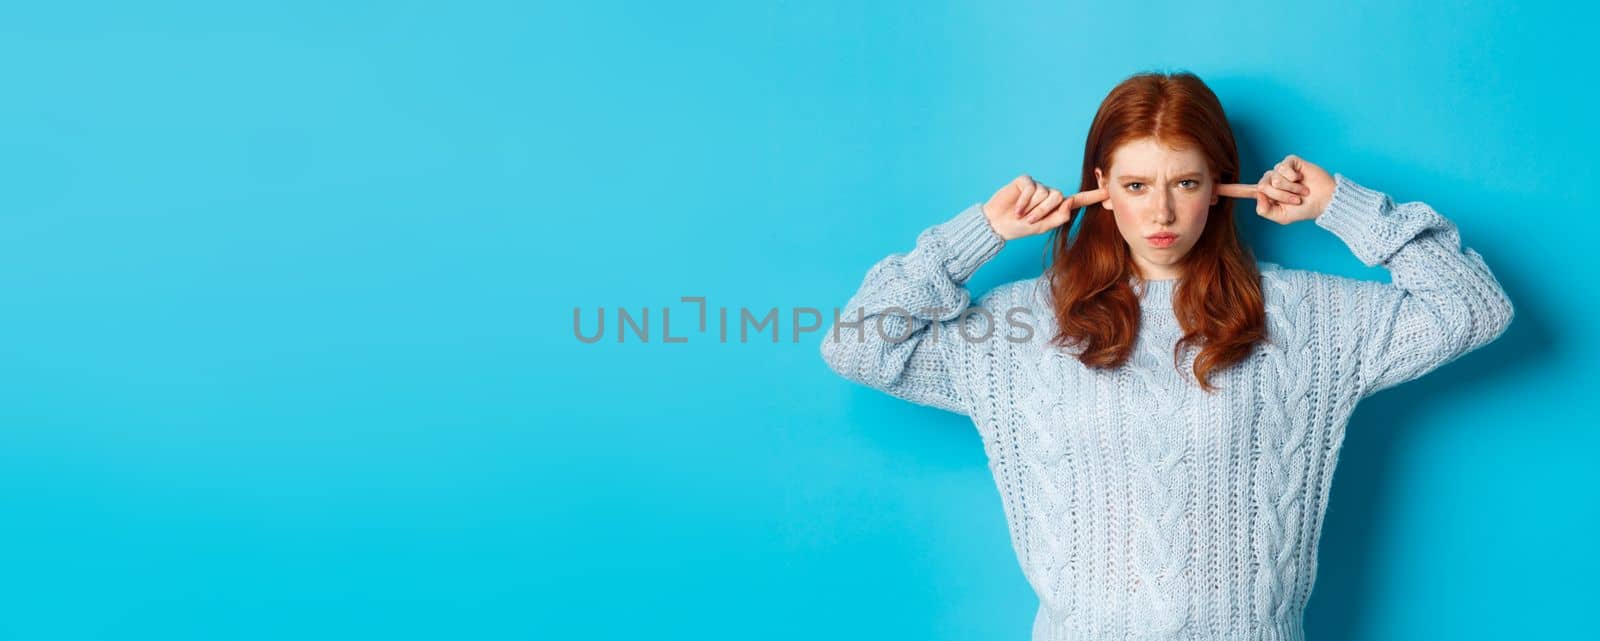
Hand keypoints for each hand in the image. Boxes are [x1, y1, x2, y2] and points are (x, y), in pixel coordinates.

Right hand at [982, 174, 1107, 240]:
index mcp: (1057, 206)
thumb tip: (1069, 201)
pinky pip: (1031, 189)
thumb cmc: (1020, 227)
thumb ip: (1059, 217)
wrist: (998, 224)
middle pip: (1058, 197)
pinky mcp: (1025, 181)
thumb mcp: (1042, 227)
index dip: (1093, 196)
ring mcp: (1037, 186)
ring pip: (1045, 194)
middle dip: (1043, 211)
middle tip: (1029, 220)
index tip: (1108, 191)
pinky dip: (1024, 202)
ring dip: (1032, 208)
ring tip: (1021, 214)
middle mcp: (1049, 194)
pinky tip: (1016, 208)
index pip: (1078, 200)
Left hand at [1214, 154, 1336, 224]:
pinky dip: (1294, 176)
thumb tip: (1258, 195)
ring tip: (1301, 191)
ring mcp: (1279, 170)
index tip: (1213, 187)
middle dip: (1281, 195)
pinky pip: (1284, 167)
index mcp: (1265, 194)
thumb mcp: (1281, 217)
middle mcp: (1269, 180)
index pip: (1243, 191)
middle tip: (1296, 199)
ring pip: (1274, 178)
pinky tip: (1302, 178)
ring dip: (1290, 188)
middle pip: (1263, 186)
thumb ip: (1265, 210)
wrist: (1324, 201)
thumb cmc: (1303, 210)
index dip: (1229, 190)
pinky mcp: (1290, 162)